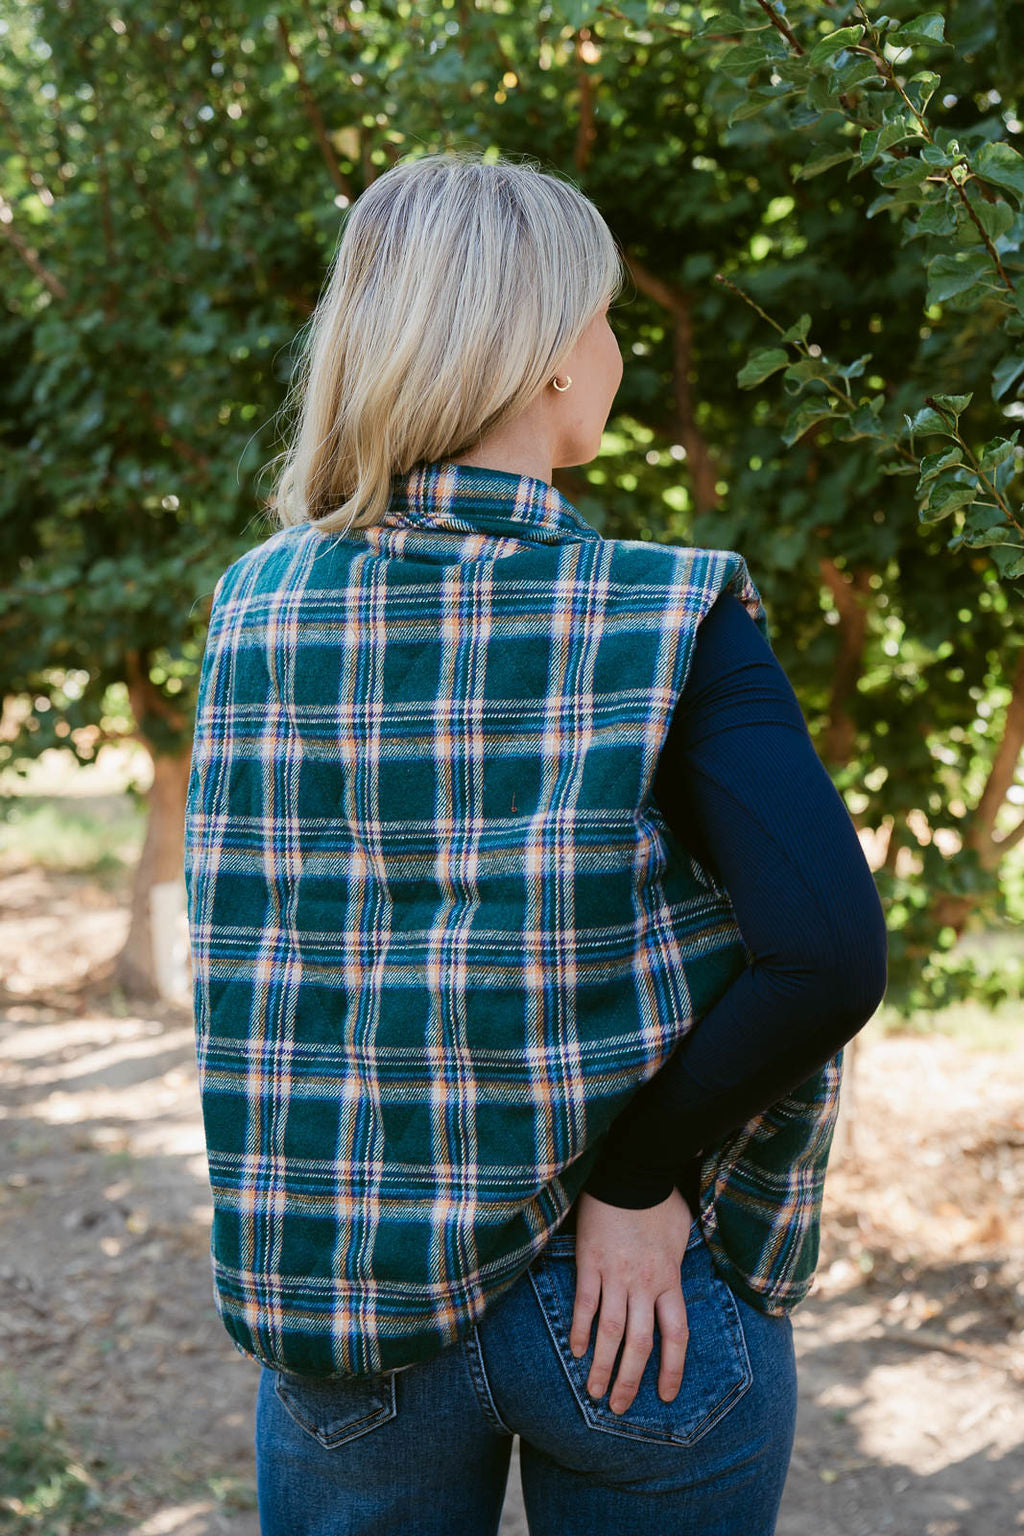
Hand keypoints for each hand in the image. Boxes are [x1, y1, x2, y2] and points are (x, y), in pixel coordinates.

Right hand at [569, 1184, 691, 1414]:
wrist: (632, 1171)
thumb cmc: (660, 1199)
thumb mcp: (683, 1233)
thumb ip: (678, 1262)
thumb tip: (678, 1276)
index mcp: (669, 1279)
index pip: (675, 1335)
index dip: (671, 1369)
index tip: (665, 1395)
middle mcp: (644, 1284)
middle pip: (639, 1344)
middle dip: (629, 1380)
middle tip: (618, 1407)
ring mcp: (615, 1274)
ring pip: (609, 1330)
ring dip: (600, 1365)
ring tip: (592, 1392)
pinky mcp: (590, 1262)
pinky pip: (584, 1303)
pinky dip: (579, 1329)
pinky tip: (575, 1350)